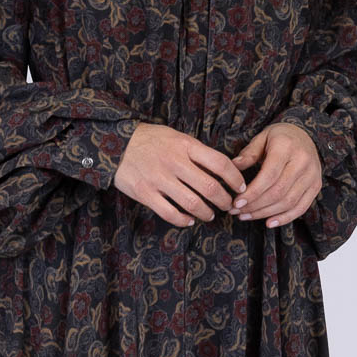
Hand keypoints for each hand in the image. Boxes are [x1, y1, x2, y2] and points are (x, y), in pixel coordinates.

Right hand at [114, 122, 248, 226]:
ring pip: (192, 203)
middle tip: (227, 205)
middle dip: (224, 200)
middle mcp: (174, 162)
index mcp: (185, 145)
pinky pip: (169, 213)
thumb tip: (221, 170)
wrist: (116, 143)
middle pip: (210, 186)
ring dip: (206, 212)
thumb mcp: (176, 137)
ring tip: (209, 214)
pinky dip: (183, 220)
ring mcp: (159, 178)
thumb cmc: (150, 140)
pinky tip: (188, 220)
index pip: (220, 163)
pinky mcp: (145, 193)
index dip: (235, 178)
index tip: (240, 187)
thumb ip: (196, 152)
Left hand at [227, 122, 321, 226]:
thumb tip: (232, 167)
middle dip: (255, 206)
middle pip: (278, 192)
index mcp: (287, 147)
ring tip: (246, 216)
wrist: (305, 135)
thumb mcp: (262, 138)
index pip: (269, 176)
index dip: (252, 192)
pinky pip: (301, 207)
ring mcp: (312, 175)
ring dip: (265, 213)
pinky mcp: (316, 186)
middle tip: (237, 211)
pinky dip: (285, 218)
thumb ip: (248, 154)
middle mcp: (303, 162)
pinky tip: (269, 223)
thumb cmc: (279, 137)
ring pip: (288, 202)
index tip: (236, 202)